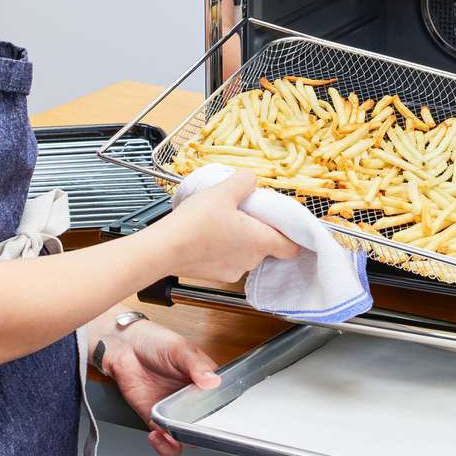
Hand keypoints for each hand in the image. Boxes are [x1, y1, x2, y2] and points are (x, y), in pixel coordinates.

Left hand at [101, 319, 219, 455]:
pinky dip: (164, 445)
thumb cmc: (155, 342)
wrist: (123, 348)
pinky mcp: (157, 419)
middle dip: (201, 434)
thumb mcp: (180, 349)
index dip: (222, 416)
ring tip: (174, 435)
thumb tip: (213, 381)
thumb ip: (197, 366)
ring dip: (182, 442)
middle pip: (205, 425)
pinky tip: (159, 435)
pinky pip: (166, 440)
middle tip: (193, 430)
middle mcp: (192, 399)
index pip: (221, 404)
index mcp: (204, 381)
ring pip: (187, 438)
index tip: (216, 422)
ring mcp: (174, 411)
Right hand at [153, 169, 300, 281]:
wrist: (164, 248)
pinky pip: (227, 261)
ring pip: (245, 253)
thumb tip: (251, 179)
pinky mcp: (215, 276)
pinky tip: (207, 236)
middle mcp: (251, 260)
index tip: (282, 223)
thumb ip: (243, 181)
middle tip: (243, 212)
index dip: (291, 235)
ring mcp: (232, 271)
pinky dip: (222, 250)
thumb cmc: (196, 222)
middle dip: (257, 229)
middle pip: (265, 246)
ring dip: (239, 240)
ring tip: (221, 222)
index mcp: (260, 241)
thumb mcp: (223, 191)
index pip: (291, 247)